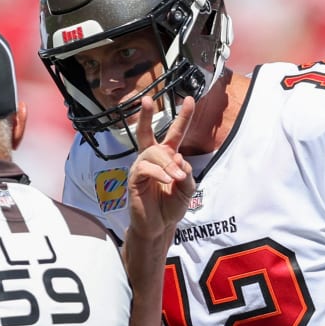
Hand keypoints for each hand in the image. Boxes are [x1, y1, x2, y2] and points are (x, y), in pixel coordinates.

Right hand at [126, 96, 196, 238]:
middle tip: (146, 99)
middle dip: (145, 115)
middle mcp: (152, 158)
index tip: (190, 98)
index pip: (175, 133)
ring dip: (167, 165)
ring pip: (153, 153)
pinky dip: (159, 173)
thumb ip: (186, 172)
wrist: (159, 227)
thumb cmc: (171, 206)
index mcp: (167, 157)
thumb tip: (177, 157)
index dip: (183, 116)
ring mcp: (141, 168)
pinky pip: (145, 168)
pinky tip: (167, 181)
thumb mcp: (188, 188)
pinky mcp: (134, 179)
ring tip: (176, 179)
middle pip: (146, 132)